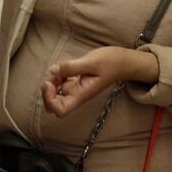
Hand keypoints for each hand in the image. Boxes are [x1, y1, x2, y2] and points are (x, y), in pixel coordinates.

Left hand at [41, 47, 157, 117]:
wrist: (123, 61)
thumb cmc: (112, 62)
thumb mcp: (92, 61)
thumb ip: (72, 67)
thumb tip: (54, 71)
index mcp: (81, 95)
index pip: (60, 110)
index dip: (50, 100)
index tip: (49, 84)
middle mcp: (76, 94)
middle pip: (53, 104)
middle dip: (47, 90)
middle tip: (53, 74)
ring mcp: (75, 88)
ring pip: (55, 91)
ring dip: (52, 80)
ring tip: (60, 67)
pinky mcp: (75, 80)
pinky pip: (60, 81)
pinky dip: (57, 74)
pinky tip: (63, 66)